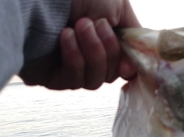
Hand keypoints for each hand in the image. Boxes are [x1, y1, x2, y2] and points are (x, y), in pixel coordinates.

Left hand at [19, 0, 139, 89]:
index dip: (126, 67)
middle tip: (96, 24)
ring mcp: (66, 67)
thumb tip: (134, 66)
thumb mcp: (118, 6)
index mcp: (100, 39)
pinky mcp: (49, 77)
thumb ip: (134, 35)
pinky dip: (74, 59)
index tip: (127, 64)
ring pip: (93, 81)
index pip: (120, 66)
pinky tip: (65, 37)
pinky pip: (72, 81)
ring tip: (79, 26)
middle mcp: (84, 54)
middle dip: (107, 52)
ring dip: (92, 54)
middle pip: (109, 75)